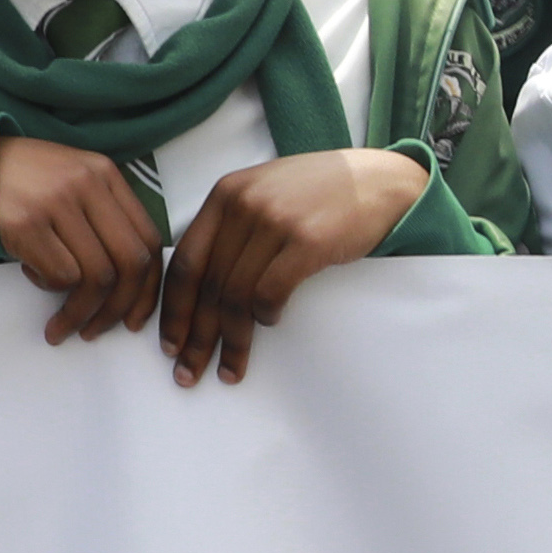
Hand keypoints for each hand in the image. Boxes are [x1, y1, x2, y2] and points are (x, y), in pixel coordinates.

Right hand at [0, 134, 161, 344]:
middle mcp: (88, 184)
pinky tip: (32, 275)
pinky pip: (60, 275)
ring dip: (81, 312)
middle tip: (98, 331)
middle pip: (130, 263)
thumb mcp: (72, 182)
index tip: (136, 317)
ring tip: (62, 325)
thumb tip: (135, 279)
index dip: (149, 287)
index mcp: (106, 174)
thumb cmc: (21, 184)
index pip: (150, 240)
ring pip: (96, 276)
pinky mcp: (24, 222)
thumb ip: (105, 216)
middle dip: (119, 308)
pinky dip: (50, 287)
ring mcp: (56, 201)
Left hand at [157, 148, 426, 379]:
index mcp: (225, 194)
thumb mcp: (266, 193)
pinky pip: (272, 290)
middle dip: (195, 335)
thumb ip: (233, 224)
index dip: (173, 309)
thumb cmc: (324, 192)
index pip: (184, 262)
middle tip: (189, 372)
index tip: (170, 343)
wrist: (381, 180)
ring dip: (231, 339)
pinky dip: (265, 315)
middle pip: (206, 284)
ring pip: (236, 294)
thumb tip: (203, 279)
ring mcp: (275, 221)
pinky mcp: (309, 240)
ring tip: (230, 368)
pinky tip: (270, 324)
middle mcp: (243, 205)